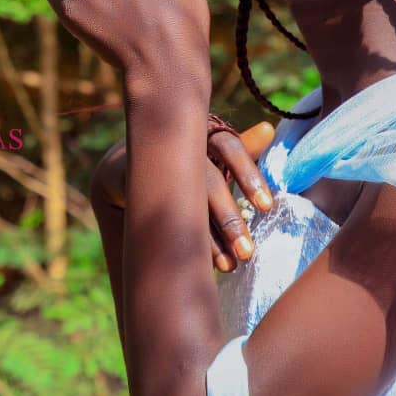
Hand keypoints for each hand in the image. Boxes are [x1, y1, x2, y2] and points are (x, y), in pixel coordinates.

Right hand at [90, 120, 276, 270]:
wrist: (125, 164)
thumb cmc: (184, 157)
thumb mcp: (213, 150)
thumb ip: (243, 145)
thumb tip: (270, 129)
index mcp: (204, 134)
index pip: (229, 147)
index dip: (247, 175)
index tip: (266, 207)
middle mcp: (180, 146)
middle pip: (208, 181)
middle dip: (228, 217)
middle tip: (248, 252)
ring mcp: (156, 165)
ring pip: (186, 202)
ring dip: (208, 237)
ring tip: (228, 266)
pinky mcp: (135, 183)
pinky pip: (163, 213)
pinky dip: (183, 237)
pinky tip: (200, 260)